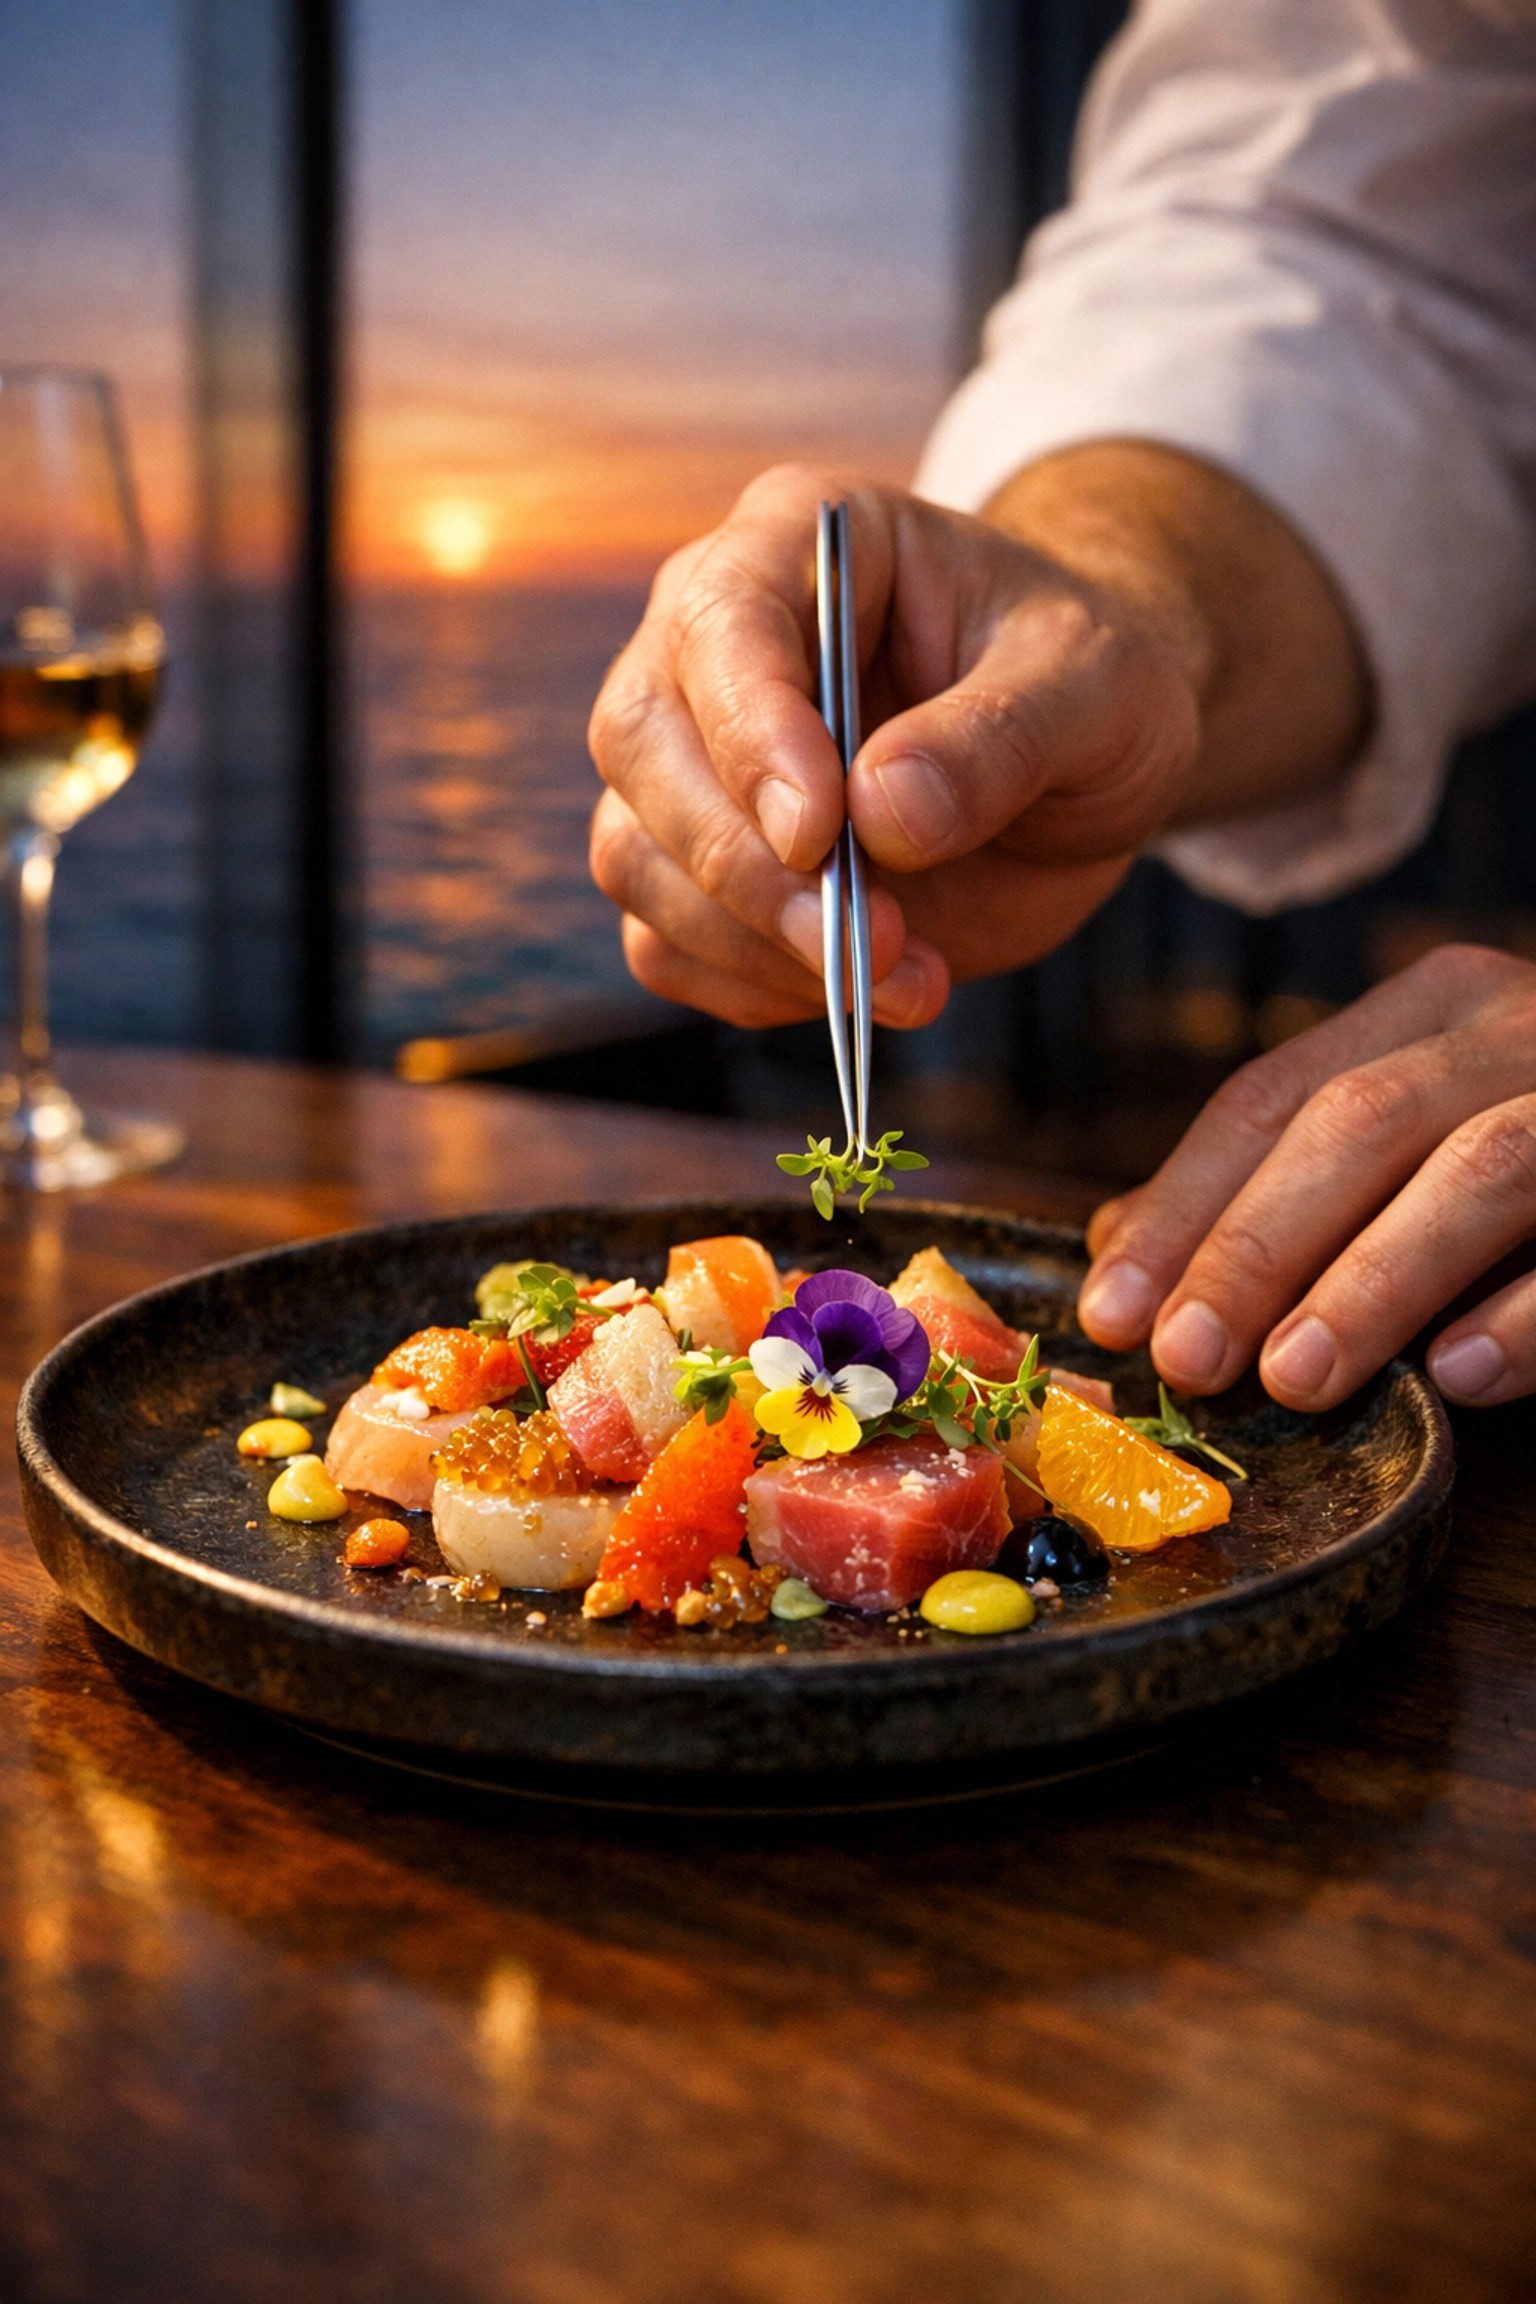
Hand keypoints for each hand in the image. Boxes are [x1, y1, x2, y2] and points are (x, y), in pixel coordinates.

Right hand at [588, 460, 1209, 1028]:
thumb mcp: (1098, 683)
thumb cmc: (1087, 681)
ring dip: (756, 943)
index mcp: (799, 542)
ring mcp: (689, 758)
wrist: (1083, 761)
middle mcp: (712, 642)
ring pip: (635, 853)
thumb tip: (881, 811)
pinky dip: (751, 987)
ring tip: (904, 977)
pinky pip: (666, 943)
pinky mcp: (700, 870)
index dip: (753, 734)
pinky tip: (862, 989)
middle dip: (744, 865)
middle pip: (641, 742)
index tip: (820, 835)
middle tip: (869, 939)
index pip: (723, 622)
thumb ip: (1002, 734)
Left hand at [1079, 944, 1535, 1408]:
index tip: (1110, 1309)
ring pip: (1479, 1166)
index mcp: (1429, 1007)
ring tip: (1294, 1380)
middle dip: (1257, 1248)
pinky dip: (1529, 1312)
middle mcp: (1514, 1024)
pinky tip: (1460, 1375)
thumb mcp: (1410, 1132)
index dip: (1183, 1207)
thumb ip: (1285, 1184)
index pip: (1270, 1097)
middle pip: (1358, 1125)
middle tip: (1185, 1360)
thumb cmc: (1535, 1149)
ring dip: (1376, 1279)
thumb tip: (1119, 1255)